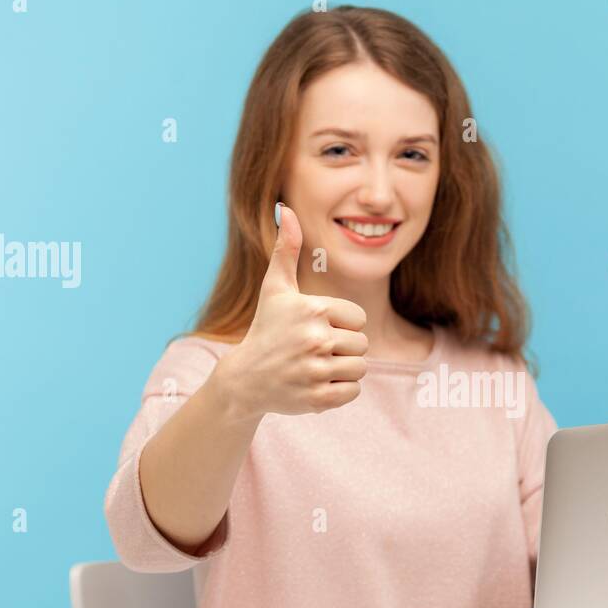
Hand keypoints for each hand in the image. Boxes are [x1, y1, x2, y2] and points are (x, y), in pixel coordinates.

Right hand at [214, 203, 367, 422]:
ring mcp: (316, 371)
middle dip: (343, 349)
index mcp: (313, 310)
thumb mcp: (275, 288)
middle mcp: (315, 339)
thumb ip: (286, 248)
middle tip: (314, 351)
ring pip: (360, 369)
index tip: (316, 329)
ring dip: (342, 370)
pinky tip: (315, 383)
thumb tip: (286, 209)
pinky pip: (353, 392)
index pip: (359, 319)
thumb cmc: (266, 328)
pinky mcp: (318, 399)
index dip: (342, 325)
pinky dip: (339, 391)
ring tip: (315, 367)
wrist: (245, 379)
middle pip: (362, 345)